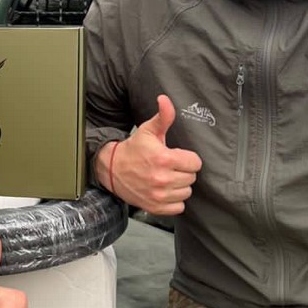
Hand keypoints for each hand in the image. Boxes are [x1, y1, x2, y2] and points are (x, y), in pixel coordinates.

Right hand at [99, 94, 201, 214]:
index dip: (188, 158)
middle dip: (183, 170)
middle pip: (192, 177)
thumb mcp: (148, 130)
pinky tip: (165, 190)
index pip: (196, 163)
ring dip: (179, 186)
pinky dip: (174, 200)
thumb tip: (165, 100)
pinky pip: (178, 207)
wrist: (111, 169)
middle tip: (170, 166)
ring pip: (186, 192)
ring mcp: (158, 195)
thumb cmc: (133, 149)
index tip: (177, 156)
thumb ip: (163, 116)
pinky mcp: (155, 207)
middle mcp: (162, 179)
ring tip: (167, 177)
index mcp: (163, 158)